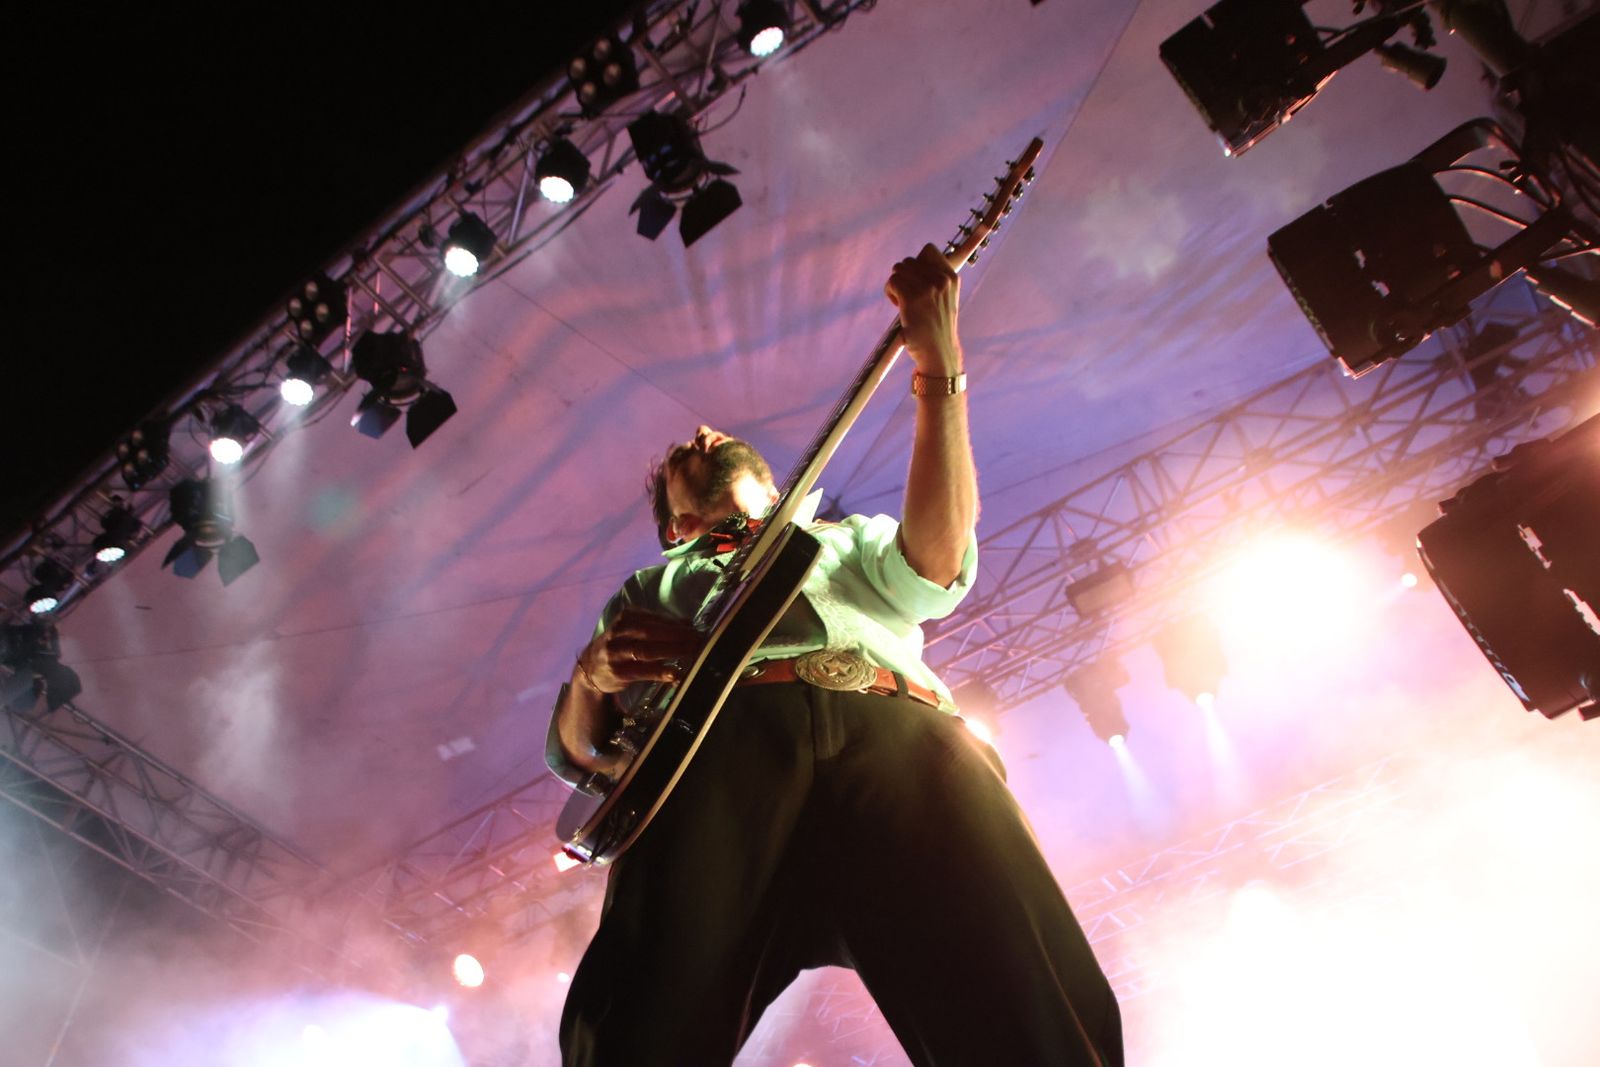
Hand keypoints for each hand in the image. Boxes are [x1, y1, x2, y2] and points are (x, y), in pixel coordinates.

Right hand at [577, 609, 701, 693]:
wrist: (590, 667)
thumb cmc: (620, 645)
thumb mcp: (635, 630)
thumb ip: (659, 626)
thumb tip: (688, 623)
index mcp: (626, 617)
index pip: (655, 619)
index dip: (676, 624)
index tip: (695, 629)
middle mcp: (619, 632)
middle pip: (651, 633)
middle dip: (677, 636)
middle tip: (698, 640)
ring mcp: (616, 653)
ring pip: (646, 651)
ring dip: (672, 651)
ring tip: (692, 652)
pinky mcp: (618, 672)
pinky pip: (642, 672)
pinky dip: (659, 673)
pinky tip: (674, 674)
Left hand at [884, 243, 962, 375]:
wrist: (939, 352)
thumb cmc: (938, 328)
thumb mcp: (946, 299)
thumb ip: (936, 280)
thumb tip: (912, 265)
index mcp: (951, 278)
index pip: (928, 250)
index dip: (917, 264)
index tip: (917, 280)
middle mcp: (941, 279)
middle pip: (910, 260)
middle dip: (905, 276)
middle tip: (909, 296)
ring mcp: (926, 288)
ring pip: (899, 269)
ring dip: (896, 284)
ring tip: (903, 301)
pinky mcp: (911, 298)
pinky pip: (892, 281)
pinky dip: (890, 292)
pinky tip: (898, 306)